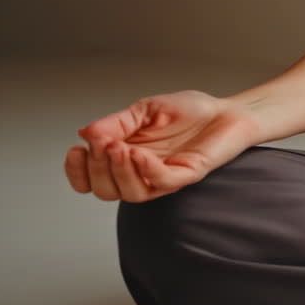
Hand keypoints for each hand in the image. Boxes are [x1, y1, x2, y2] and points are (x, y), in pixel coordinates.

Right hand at [64, 89, 259, 202]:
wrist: (227, 110)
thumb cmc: (189, 112)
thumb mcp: (145, 110)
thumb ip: (117, 123)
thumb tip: (85, 133)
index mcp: (126, 158)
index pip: (91, 180)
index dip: (77, 171)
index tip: (76, 149)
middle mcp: (142, 173)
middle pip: (105, 191)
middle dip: (98, 168)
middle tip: (104, 144)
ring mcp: (164, 177)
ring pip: (131, 194)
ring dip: (119, 172)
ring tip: (119, 148)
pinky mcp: (187, 175)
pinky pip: (162, 182)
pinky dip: (146, 170)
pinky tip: (139, 154)